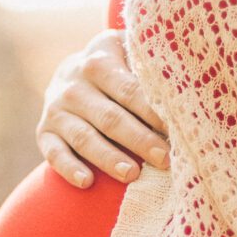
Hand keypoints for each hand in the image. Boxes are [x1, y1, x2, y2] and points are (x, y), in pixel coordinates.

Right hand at [35, 29, 169, 187]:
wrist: (69, 73)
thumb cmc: (116, 69)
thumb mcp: (129, 55)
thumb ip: (151, 66)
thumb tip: (192, 85)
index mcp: (99, 61)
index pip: (129, 90)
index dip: (153, 111)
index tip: (175, 130)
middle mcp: (74, 85)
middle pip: (110, 117)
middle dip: (138, 139)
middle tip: (164, 159)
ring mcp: (56, 110)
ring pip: (84, 137)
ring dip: (108, 157)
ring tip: (132, 174)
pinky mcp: (44, 132)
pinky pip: (54, 153)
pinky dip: (68, 168)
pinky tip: (87, 182)